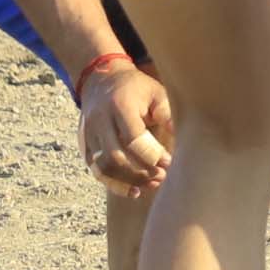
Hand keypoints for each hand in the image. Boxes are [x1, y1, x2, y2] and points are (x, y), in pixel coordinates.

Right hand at [77, 63, 173, 197]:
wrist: (101, 79)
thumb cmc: (136, 87)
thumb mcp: (156, 91)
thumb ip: (168, 114)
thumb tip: (185, 140)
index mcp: (120, 105)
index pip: (133, 138)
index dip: (151, 155)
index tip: (169, 162)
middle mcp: (99, 121)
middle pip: (115, 157)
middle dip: (140, 172)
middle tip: (162, 176)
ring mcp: (88, 134)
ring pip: (103, 168)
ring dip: (128, 182)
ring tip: (151, 184)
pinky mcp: (84, 144)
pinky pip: (96, 170)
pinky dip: (114, 184)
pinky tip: (134, 191)